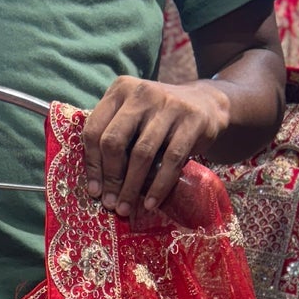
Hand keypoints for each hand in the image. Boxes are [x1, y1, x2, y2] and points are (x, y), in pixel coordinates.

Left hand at [82, 76, 230, 219]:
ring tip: (126, 208)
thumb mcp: (134, 117)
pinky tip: (150, 203)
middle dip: (110, 178)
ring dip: (131, 187)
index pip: (94, 130)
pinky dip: (158, 186)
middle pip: (114, 142)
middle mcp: (141, 93)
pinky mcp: (191, 120)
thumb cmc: (160, 119)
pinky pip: (171, 160)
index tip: (94, 191)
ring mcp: (168, 105)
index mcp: (120, 90)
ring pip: (141, 153)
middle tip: (110, 203)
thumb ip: (115, 137)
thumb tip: (97, 186)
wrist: (206, 104)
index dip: (92, 165)